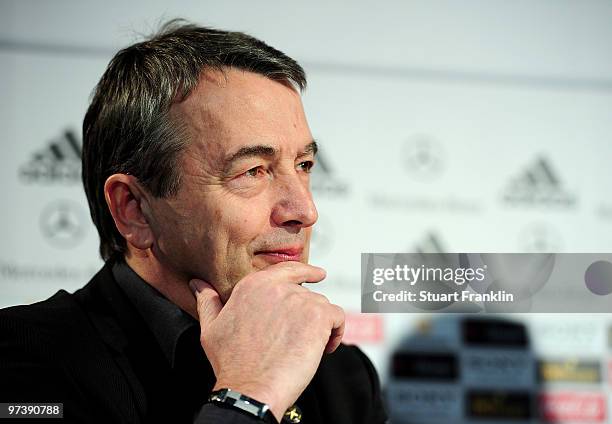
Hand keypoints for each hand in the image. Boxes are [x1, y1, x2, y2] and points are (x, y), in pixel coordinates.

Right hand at [189, 261, 343, 421]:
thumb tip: (199, 285)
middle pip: (306, 294)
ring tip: (305, 348)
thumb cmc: (232, 363)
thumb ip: (208, 301)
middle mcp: (278, 287)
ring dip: (319, 327)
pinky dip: (336, 333)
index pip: (288, 269)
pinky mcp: (318, 316)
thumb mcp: (211, 328)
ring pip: (322, 306)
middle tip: (296, 340)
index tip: (318, 275)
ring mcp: (299, 300)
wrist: (250, 388)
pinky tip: (324, 348)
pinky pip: (337, 318)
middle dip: (306, 316)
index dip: (306, 272)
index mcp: (253, 285)